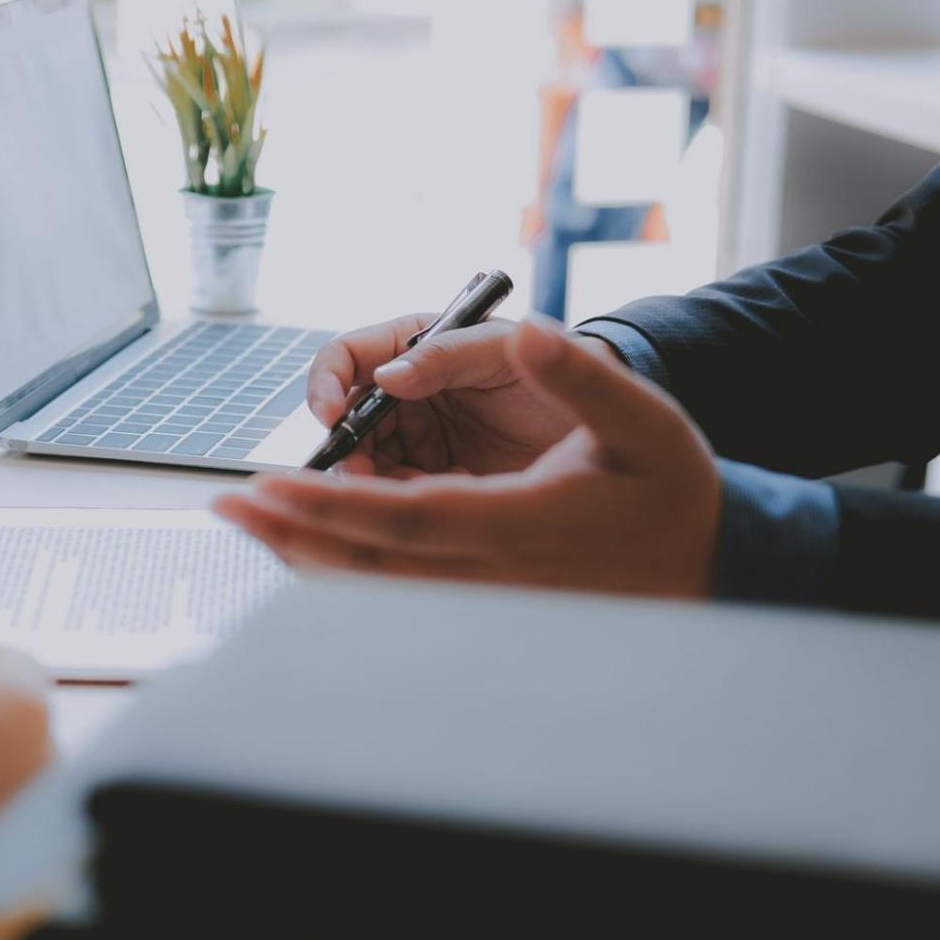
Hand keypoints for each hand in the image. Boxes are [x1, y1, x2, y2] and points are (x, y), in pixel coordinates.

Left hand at [219, 317, 720, 598]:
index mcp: (521, 528)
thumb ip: (580, 375)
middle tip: (226, 508)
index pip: (401, 518)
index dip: (328, 503)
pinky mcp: (484, 607)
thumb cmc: (672, 488)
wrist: (713, 564)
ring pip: (376, 591)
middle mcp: (493, 578)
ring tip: (252, 523)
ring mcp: (486, 603)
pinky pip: (396, 595)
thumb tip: (527, 331)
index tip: (268, 483)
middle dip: (290, 536)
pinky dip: (343, 572)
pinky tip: (309, 547)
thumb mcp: (641, 417)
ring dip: (307, 558)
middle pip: (369, 567)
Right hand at [308, 314, 621, 476]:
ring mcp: (421, 439)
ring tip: (402, 492)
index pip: (348, 357)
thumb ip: (449, 355)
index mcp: (416, 346)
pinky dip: (408, 504)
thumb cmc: (565, 365)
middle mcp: (409, 393)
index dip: (329, 383)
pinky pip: (403, 498)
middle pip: (346, 419)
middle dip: (345, 445)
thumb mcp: (506, 350)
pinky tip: (440, 503)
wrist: (614, 419)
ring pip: (366, 464)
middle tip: (359, 472)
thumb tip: (387, 375)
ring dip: (371, 482)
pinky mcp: (439, 481)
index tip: (331, 413)